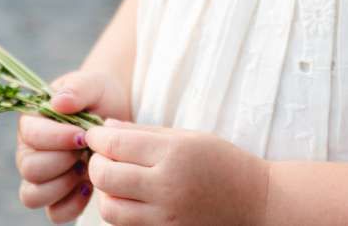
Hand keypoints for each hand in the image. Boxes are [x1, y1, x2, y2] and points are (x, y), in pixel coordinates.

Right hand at [16, 68, 131, 221]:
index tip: (83, 134)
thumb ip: (77, 88)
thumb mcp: (93, 84)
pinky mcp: (57, 197)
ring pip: (33, 196)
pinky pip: (54, 214)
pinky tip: (89, 186)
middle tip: (86, 150)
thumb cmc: (99, 96)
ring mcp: (41, 178)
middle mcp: (29, 152)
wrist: (116, 114)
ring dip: (63, 184)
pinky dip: (72, 204)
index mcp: (32, 121)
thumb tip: (58, 102)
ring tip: (86, 167)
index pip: (31, 136)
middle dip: (63, 161)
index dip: (57, 137)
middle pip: (30, 169)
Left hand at [84, 119, 269, 225]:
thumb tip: (105, 129)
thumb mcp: (187, 136)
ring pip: (110, 209)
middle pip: (106, 178)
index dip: (97, 139)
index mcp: (173, 154)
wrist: (254, 201)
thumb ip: (143, 133)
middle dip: (95, 164)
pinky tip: (130, 197)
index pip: (117, 145)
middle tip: (101, 156)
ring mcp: (165, 217)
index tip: (93, 134)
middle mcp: (166, 187)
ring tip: (116, 179)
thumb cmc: (221, 161)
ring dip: (105, 192)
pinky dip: (121, 211)